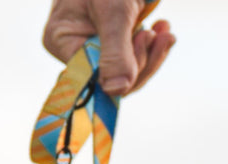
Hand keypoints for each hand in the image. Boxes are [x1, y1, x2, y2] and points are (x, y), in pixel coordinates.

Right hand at [42, 0, 174, 96]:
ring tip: (165, 33)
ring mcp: (93, 41)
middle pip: (108, 77)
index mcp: (62, 39)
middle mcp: (73, 45)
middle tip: (159, 36)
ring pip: (124, 70)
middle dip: (140, 62)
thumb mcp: (114, 9)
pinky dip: (151, 45)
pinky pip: (132, 55)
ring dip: (150, 54)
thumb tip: (116, 91)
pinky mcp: (112, 35)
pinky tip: (163, 30)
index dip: (121, 73)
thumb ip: (115, 51)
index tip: (145, 42)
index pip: (91, 77)